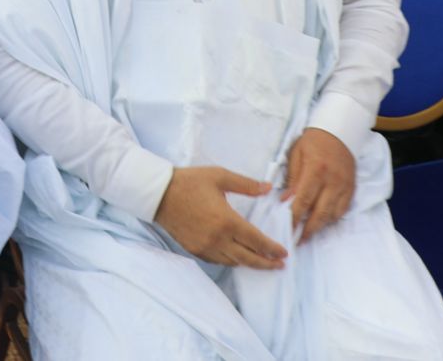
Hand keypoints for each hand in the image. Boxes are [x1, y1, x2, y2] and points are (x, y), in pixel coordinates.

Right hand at [153, 166, 285, 268]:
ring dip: (249, 264)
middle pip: (248, 258)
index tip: (284, 253)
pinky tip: (236, 258)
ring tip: (262, 263)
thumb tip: (268, 188)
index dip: (272, 249)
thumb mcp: (220, 176)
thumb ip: (246, 184)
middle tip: (279, 266)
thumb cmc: (190, 182)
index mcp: (227, 221)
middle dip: (267, 263)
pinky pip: (218, 261)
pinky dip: (231, 262)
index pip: (257, 241)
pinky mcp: (194, 249)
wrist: (158, 194)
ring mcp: (205, 247)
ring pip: (233, 262)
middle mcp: (218, 239)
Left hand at [281, 128, 355, 241]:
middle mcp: (332, 181)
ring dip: (320, 226)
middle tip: (297, 240)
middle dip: (308, 230)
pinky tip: (322, 222)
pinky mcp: (352, 188)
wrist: (339, 131)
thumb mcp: (296, 154)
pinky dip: (332, 219)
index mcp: (316, 170)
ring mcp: (344, 186)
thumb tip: (285, 202)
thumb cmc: (313, 141)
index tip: (286, 229)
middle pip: (320, 213)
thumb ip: (292, 179)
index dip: (294, 218)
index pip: (303, 200)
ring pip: (333, 215)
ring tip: (307, 233)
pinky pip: (343, 210)